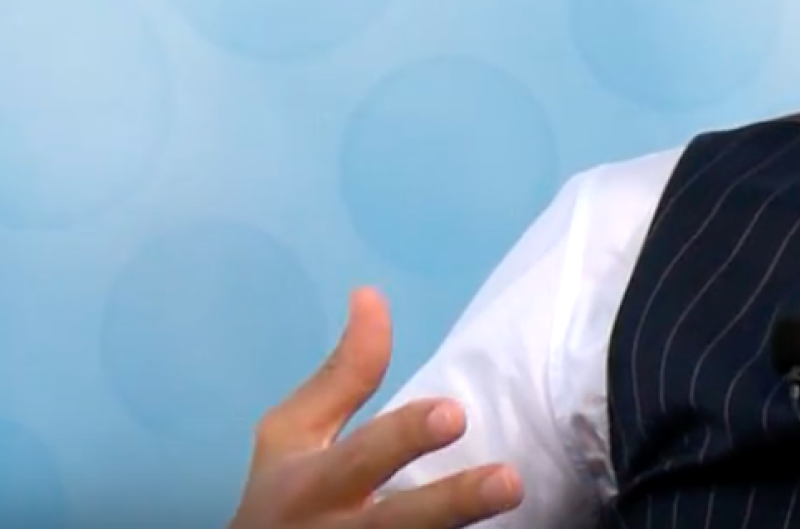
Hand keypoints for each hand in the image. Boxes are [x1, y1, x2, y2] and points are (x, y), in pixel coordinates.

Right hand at [227, 287, 523, 528]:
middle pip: (398, 522)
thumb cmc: (284, 497)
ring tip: (516, 496)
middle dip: (452, 502)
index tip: (454, 412)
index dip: (405, 436)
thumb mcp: (294, 436)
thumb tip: (371, 294)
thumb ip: (342, 375)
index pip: (361, 456)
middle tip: (509, 480)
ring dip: (464, 527)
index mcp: (310, 485)